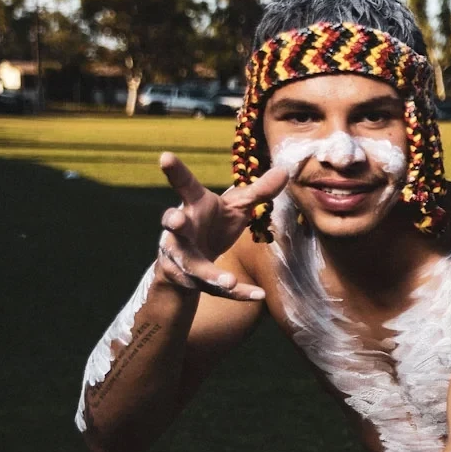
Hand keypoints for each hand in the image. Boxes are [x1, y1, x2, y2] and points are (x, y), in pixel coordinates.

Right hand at [155, 152, 289, 301]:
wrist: (189, 264)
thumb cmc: (212, 225)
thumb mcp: (235, 208)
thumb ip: (257, 192)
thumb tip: (285, 171)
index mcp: (193, 205)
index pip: (184, 186)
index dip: (174, 171)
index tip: (165, 156)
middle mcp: (182, 229)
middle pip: (173, 224)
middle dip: (173, 221)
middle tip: (175, 220)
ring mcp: (181, 255)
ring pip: (192, 264)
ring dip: (210, 273)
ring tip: (227, 280)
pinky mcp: (190, 279)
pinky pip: (214, 288)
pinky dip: (237, 292)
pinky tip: (258, 295)